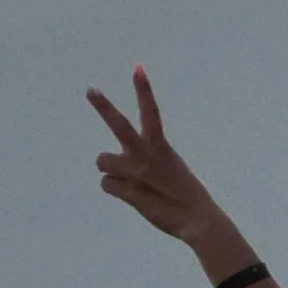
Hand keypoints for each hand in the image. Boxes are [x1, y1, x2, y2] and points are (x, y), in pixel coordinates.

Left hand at [88, 67, 215, 245]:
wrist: (197, 220)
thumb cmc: (184, 193)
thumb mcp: (170, 166)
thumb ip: (147, 158)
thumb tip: (123, 164)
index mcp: (160, 146)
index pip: (151, 112)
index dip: (143, 89)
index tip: (138, 68)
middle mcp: (146, 155)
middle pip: (119, 125)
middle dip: (103, 106)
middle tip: (90, 89)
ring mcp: (136, 174)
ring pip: (102, 160)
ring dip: (110, 169)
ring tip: (128, 179)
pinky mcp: (128, 193)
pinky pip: (106, 185)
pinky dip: (115, 190)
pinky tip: (131, 196)